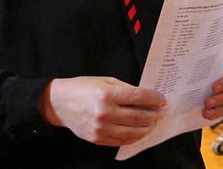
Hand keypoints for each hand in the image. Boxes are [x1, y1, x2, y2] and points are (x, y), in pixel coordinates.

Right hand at [38, 76, 166, 146]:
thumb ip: (125, 89)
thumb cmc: (83, 88)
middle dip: (154, 115)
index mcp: (107, 94)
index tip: (162, 100)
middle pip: (139, 117)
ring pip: (133, 133)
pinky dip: (134, 137)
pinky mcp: (98, 139)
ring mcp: (101, 128)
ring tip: (153, 123)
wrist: (60, 103)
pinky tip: (139, 131)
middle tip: (161, 113)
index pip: (139, 97)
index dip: (154, 99)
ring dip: (147, 128)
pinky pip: (122, 141)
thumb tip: (145, 97)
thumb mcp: (105, 81)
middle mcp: (105, 112)